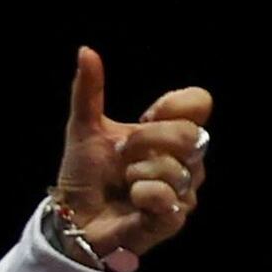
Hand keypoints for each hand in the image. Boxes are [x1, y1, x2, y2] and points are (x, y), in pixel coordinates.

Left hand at [50, 47, 213, 271]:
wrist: (72, 219)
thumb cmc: (85, 176)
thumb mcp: (84, 129)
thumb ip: (89, 91)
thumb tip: (86, 51)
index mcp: (171, 133)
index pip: (199, 102)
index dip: (174, 104)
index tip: (147, 115)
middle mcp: (186, 160)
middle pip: (191, 134)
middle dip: (146, 140)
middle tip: (121, 154)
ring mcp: (183, 191)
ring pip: (177, 168)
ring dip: (137, 172)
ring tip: (124, 182)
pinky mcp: (173, 219)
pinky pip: (166, 196)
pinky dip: (141, 194)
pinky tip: (131, 200)